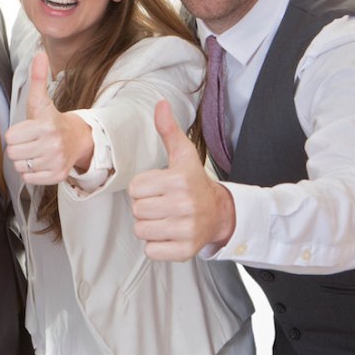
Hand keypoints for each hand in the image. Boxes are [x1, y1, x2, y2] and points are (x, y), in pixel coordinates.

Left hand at [5, 52, 92, 184]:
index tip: (26, 130)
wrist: (78, 138)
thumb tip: (40, 53)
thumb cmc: (52, 120)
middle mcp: (52, 145)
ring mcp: (56, 162)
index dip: (15, 134)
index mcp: (46, 126)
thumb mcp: (41, 101)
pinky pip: (29, 179)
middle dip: (18, 148)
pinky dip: (32, 173)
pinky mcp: (57, 176)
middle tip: (30, 141)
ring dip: (24, 161)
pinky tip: (41, 161)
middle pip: (13, 154)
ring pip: (20, 167)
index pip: (11, 138)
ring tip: (36, 151)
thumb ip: (38, 78)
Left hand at [129, 100, 235, 260]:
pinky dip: (156, 246)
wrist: (220, 213)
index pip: (135, 189)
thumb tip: (160, 103)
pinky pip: (151, 251)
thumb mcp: (183, 155)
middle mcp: (184, 205)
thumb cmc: (194, 182)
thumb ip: (168, 130)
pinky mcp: (184, 251)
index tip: (159, 188)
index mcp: (178, 180)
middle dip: (145, 207)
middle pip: (136, 210)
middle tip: (162, 203)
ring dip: (149, 226)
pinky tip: (169, 234)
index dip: (143, 188)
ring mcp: (186, 230)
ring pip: (141, 230)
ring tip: (166, 218)